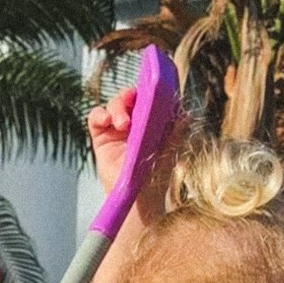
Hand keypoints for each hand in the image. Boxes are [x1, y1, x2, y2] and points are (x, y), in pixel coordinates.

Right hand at [89, 85, 175, 219]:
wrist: (138, 199)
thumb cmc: (157, 176)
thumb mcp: (171, 151)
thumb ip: (178, 131)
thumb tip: (187, 113)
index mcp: (153, 118)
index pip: (150, 95)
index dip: (149, 86)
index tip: (151, 82)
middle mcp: (135, 119)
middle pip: (130, 95)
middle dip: (130, 95)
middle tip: (131, 100)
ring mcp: (117, 127)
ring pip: (114, 103)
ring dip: (117, 107)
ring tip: (122, 124)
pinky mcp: (102, 136)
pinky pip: (96, 117)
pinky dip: (100, 114)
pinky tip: (106, 121)